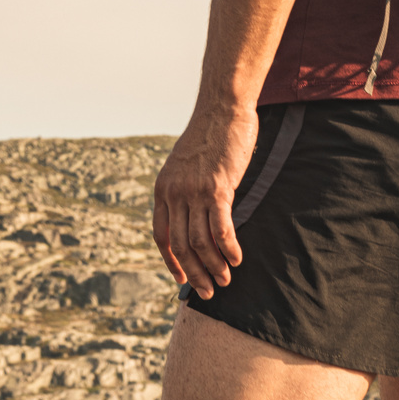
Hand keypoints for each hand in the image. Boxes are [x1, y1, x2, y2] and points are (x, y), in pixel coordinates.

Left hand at [152, 106, 258, 299]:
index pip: (161, 236)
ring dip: (214, 266)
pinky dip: (228, 249)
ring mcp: (195, 191)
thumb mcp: (186, 164)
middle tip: (208, 292)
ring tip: (226, 280)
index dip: (171, 262)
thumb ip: (185, 189)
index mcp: (163, 189)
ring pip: (200, 242)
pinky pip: (221, 229)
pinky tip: (237, 259)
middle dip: (195, 273)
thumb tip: (194, 215)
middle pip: (180, 245)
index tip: (182, 279)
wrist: (222, 108)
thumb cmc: (209, 135)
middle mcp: (174, 193)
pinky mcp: (218, 188)